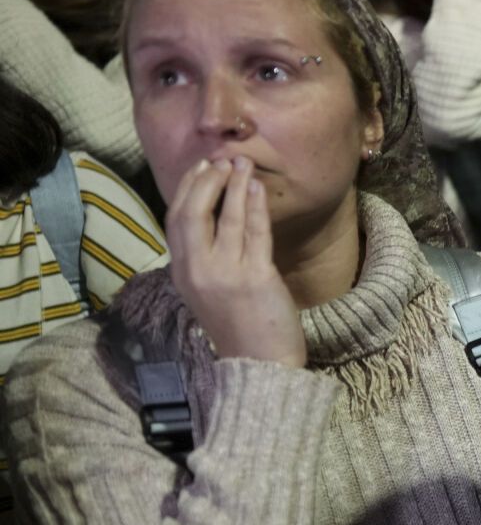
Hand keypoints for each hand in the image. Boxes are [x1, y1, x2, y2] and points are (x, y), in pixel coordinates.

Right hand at [166, 157, 306, 366]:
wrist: (260, 364)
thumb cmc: (238, 326)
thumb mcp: (206, 291)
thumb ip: (202, 259)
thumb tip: (210, 219)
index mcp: (182, 272)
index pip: (175, 221)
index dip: (187, 189)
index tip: (201, 168)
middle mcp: (197, 270)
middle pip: (192, 213)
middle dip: (207, 181)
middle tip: (222, 160)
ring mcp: (225, 274)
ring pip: (226, 218)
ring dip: (235, 186)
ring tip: (244, 164)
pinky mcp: (256, 278)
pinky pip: (255, 233)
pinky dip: (256, 207)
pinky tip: (258, 189)